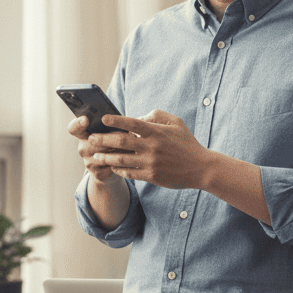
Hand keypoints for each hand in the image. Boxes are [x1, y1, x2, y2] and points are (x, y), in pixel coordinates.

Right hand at [68, 114, 128, 183]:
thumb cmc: (111, 144)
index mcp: (82, 135)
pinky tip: (130, 158)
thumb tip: (118, 120)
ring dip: (121, 149)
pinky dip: (123, 160)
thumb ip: (108, 126)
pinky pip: (113, 165)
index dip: (77, 123)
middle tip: (128, 133)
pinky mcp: (97, 174)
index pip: (73, 128)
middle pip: (96, 140)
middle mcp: (82, 149)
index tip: (85, 119)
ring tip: (132, 145)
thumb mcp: (107, 133)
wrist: (108, 169)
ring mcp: (88, 162)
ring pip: (106, 153)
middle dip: (114, 137)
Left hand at [90, 110, 209, 189]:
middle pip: (121, 142)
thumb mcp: (176, 122)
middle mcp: (152, 147)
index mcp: (157, 132)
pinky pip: (129, 173)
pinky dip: (118, 170)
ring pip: (121, 160)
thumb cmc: (187, 143)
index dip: (115, 120)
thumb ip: (156, 116)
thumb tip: (137, 117)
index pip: (132, 123)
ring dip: (106, 157)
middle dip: (103, 139)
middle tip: (91, 138)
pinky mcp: (151, 176)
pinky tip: (112, 167)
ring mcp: (151, 163)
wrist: (201, 168)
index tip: (103, 118)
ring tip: (95, 155)